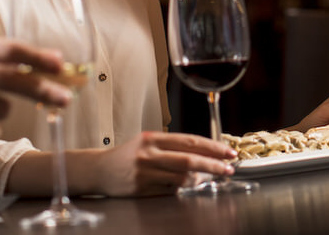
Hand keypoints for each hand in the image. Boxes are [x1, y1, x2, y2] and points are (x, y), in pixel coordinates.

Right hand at [98, 131, 236, 195]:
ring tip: (209, 178)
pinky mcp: (141, 190)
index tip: (228, 152)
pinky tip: (186, 186)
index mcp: (153, 138)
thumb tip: (204, 155)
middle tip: (229, 169)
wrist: (99, 170)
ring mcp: (144, 173)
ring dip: (199, 180)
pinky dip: (181, 189)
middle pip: (188, 159)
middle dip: (213, 165)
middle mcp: (149, 154)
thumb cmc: (128, 156)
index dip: (212, 147)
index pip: (189, 141)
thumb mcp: (148, 143)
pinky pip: (169, 191)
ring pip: (181, 178)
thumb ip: (172, 147)